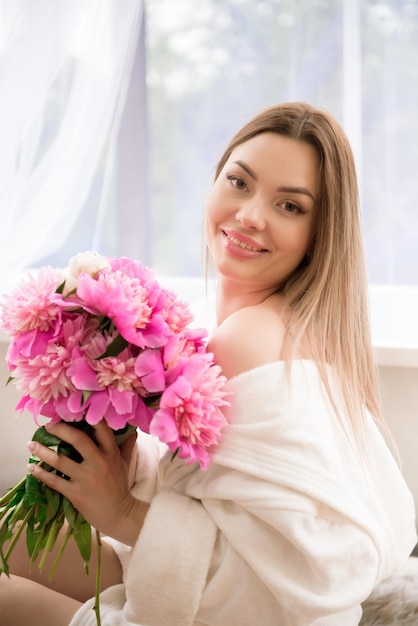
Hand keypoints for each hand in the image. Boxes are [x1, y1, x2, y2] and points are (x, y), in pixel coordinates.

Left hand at [27, 420, 148, 545]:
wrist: (120, 515)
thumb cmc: (120, 487)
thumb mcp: (126, 463)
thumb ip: (127, 445)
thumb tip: (131, 429)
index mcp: (111, 453)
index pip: (101, 429)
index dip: (88, 417)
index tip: (73, 411)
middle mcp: (98, 462)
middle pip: (78, 440)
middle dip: (60, 430)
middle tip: (47, 425)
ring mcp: (86, 478)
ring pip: (60, 460)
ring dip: (43, 452)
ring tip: (30, 445)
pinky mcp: (76, 493)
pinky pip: (54, 481)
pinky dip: (41, 474)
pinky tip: (31, 468)